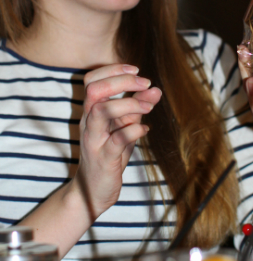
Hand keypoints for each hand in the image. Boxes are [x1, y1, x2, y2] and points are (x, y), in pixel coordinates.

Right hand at [75, 64, 161, 218]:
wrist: (93, 191)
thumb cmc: (109, 154)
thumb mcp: (125, 127)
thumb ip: (137, 107)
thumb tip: (155, 89)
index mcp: (91, 111)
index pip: (92, 79)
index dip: (113, 69)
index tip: (137, 70)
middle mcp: (88, 122)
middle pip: (94, 90)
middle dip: (122, 81)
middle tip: (145, 83)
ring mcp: (94, 140)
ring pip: (102, 111)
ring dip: (129, 104)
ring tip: (148, 107)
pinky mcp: (104, 159)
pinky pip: (117, 140)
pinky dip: (135, 130)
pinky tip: (145, 130)